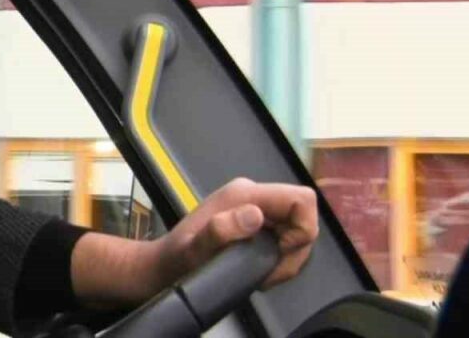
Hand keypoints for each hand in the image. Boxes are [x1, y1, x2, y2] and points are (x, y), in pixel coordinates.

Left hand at [144, 177, 319, 294]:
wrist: (164, 266)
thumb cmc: (178, 259)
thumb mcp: (195, 249)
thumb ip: (221, 230)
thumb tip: (255, 215)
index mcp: (244, 194)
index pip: (301, 199)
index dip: (303, 229)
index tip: (281, 252)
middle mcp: (253, 198)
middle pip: (302, 219)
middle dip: (295, 251)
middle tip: (268, 272)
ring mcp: (256, 211)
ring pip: (297, 233)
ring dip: (287, 260)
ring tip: (261, 275)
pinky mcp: (256, 227)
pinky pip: (286, 242)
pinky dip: (280, 261)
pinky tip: (259, 272)